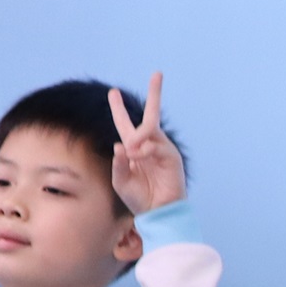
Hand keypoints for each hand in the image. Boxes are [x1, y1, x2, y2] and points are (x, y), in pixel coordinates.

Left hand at [108, 72, 186, 213]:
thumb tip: (121, 144)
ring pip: (150, 130)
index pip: (126, 124)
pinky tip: (140, 156)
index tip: (113, 92)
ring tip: (133, 150)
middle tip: (158, 73)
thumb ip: (119, 163)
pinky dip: (145, 149)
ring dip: (138, 136)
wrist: (157, 212)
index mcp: (135, 148)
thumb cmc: (138, 198)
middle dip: (155, 93)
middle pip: (152, 114)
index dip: (119, 109)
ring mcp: (162, 149)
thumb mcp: (120, 180)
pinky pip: (155, 145)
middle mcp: (150, 145)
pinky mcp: (172, 157)